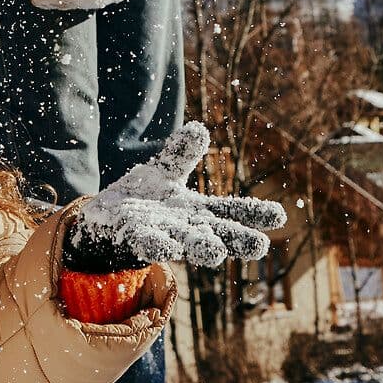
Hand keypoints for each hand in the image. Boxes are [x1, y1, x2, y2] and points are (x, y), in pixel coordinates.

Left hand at [63, 122, 284, 269]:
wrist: (102, 222)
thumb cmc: (143, 201)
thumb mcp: (163, 173)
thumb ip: (180, 155)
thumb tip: (200, 130)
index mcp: (196, 212)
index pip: (229, 212)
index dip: (253, 215)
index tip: (280, 216)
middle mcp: (183, 227)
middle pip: (214, 234)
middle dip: (235, 240)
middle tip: (260, 246)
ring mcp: (159, 234)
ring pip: (183, 243)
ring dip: (199, 247)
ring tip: (216, 253)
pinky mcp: (132, 238)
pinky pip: (146, 243)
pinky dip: (157, 244)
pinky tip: (168, 247)